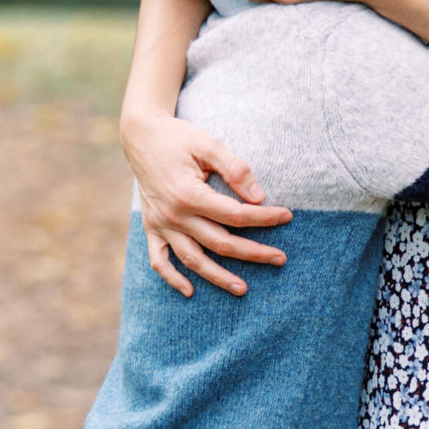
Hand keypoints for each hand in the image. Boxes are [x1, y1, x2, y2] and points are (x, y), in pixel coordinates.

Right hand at [121, 110, 291, 298]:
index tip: (287, 216)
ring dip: (218, 277)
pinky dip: (172, 278)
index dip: (264, 218)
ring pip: (193, 260)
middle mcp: (174, 215)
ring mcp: (161, 225)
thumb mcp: (209, 144)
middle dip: (253, 253)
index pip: (235, 215)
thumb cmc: (178, 138)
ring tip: (243, 289)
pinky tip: (190, 291)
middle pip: (220, 243)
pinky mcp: (152, 228)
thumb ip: (235, 169)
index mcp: (189, 194)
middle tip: (280, 258)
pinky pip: (159, 260)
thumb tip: (259, 197)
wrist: (141, 136)